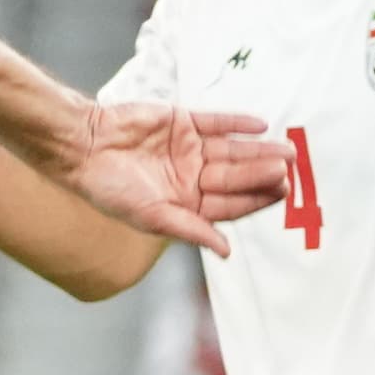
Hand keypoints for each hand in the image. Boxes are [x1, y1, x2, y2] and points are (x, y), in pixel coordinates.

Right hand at [61, 102, 284, 257]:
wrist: (85, 147)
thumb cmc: (110, 188)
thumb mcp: (152, 216)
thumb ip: (191, 230)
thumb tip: (226, 252)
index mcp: (186, 203)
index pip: (230, 204)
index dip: (256, 199)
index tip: (281, 192)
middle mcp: (191, 177)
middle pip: (235, 176)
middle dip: (262, 173)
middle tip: (289, 169)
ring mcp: (188, 149)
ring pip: (232, 150)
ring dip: (258, 150)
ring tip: (286, 149)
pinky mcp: (183, 122)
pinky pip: (217, 122)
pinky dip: (237, 123)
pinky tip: (259, 124)